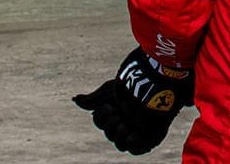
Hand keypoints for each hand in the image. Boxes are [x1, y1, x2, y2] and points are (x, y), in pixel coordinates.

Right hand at [73, 47, 193, 154]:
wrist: (155, 80)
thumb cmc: (134, 83)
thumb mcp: (111, 90)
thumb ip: (93, 98)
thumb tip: (74, 99)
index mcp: (115, 112)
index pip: (101, 122)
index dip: (101, 116)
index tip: (108, 105)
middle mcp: (124, 123)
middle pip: (109, 133)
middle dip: (109, 124)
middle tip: (116, 113)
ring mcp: (137, 131)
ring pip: (120, 143)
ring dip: (118, 134)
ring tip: (124, 122)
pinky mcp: (150, 138)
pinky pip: (137, 149)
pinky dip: (132, 144)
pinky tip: (132, 132)